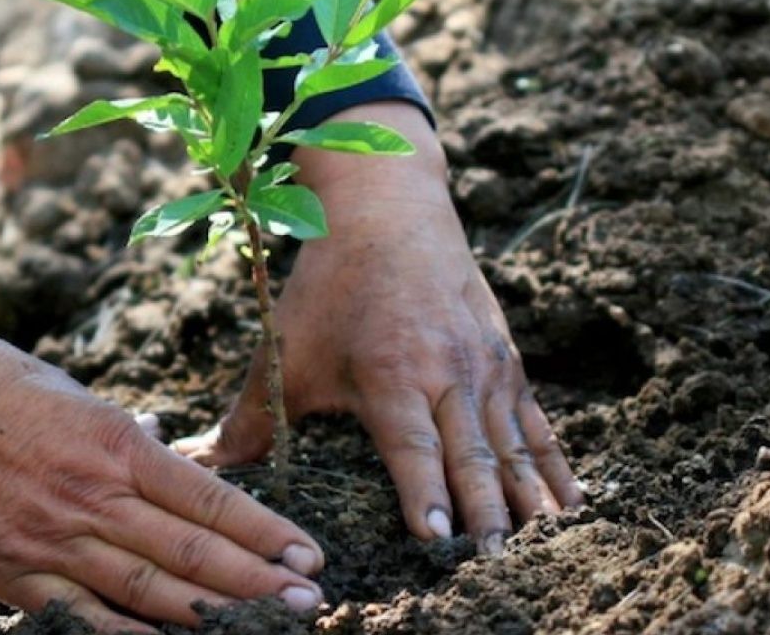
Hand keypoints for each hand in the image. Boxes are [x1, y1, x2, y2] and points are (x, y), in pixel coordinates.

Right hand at [0, 283, 324, 631]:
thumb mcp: (69, 392)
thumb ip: (119, 436)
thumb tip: (162, 452)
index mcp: (113, 441)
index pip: (207, 497)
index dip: (263, 532)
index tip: (307, 555)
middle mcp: (90, 495)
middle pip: (191, 550)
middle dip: (257, 582)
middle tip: (310, 604)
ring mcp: (47, 538)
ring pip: (147, 588)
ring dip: (212, 612)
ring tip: (265, 627)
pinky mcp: (5, 571)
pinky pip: (78, 616)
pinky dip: (126, 634)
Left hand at [174, 103, 583, 550]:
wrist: (390, 208)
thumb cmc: (331, 285)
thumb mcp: (287, 347)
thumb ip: (250, 417)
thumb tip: (198, 464)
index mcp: (390, 372)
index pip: (412, 446)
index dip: (426, 492)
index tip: (439, 537)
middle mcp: (447, 371)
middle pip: (472, 453)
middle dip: (486, 511)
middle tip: (496, 560)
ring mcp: (485, 365)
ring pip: (513, 442)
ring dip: (529, 497)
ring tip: (546, 547)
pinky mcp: (506, 360)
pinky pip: (536, 422)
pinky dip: (554, 464)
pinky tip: (571, 503)